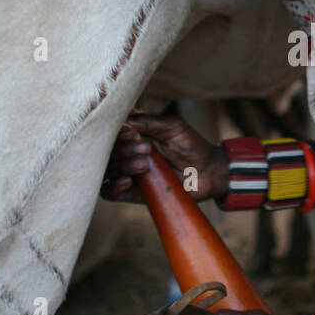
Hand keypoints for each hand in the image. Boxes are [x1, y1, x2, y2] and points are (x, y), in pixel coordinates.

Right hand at [101, 112, 226, 203]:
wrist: (208, 171)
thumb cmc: (191, 145)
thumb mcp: (173, 126)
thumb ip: (149, 122)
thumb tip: (123, 120)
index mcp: (133, 136)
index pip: (110, 134)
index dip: (117, 134)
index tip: (134, 133)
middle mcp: (126, 154)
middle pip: (106, 153)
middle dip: (124, 150)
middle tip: (147, 149)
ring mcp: (128, 174)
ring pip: (107, 170)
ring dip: (123, 166)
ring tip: (144, 164)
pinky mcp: (132, 193)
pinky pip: (108, 193)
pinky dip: (112, 188)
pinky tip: (127, 181)